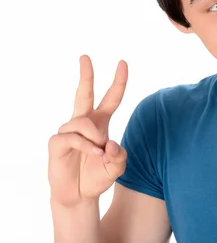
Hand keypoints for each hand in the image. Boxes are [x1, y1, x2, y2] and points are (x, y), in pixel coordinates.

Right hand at [48, 55, 128, 207]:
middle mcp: (84, 123)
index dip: (118, 81)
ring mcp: (69, 131)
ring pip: (83, 122)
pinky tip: (95, 153)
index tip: (123, 63)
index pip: (111, 97)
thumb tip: (109, 143)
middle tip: (85, 56)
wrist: (79, 195)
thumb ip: (120, 156)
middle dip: (86, 74)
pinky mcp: (57, 143)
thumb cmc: (97, 176)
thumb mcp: (117, 167)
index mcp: (101, 122)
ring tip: (100, 151)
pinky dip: (87, 146)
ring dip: (95, 137)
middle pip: (84, 93)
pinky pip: (73, 137)